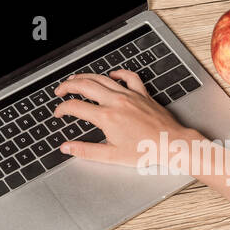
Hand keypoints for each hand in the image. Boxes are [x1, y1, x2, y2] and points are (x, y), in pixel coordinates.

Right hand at [53, 71, 200, 167]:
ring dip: (86, 77)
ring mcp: (130, 95)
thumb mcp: (112, 156)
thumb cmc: (146, 151)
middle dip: (68, 86)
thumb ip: (86, 151)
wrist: (171, 143)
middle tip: (60, 91)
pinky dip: (118, 74)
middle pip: (85, 86)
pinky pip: (129, 77)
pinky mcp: (143, 94)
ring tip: (75, 79)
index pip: (76, 107)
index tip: (58, 114)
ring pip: (103, 78)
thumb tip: (67, 148)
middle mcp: (116, 102)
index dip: (62, 109)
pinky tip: (111, 75)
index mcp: (107, 117)